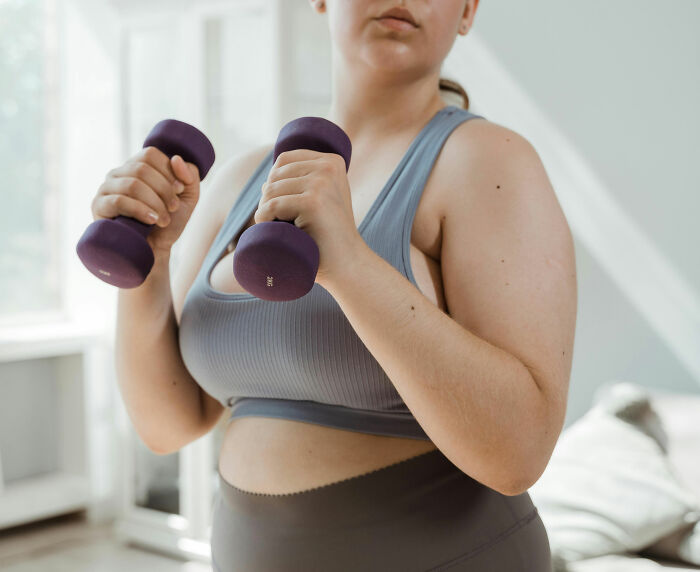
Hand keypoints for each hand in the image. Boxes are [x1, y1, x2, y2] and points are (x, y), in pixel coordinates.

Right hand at [91, 147, 200, 254]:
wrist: (154, 251)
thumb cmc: (169, 222)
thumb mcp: (188, 198)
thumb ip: (190, 176)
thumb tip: (176, 158)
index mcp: (137, 166)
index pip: (150, 154)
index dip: (168, 171)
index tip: (179, 189)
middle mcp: (119, 174)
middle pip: (142, 168)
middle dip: (164, 190)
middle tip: (174, 207)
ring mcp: (106, 188)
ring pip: (132, 184)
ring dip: (155, 203)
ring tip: (164, 220)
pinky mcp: (99, 206)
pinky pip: (118, 200)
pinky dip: (140, 210)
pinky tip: (152, 221)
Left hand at [254, 149, 365, 286]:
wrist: (347, 264)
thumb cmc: (329, 237)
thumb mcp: (325, 199)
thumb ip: (307, 182)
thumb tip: (267, 179)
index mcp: (332, 161)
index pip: (284, 159)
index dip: (274, 182)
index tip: (285, 206)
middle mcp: (329, 167)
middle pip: (275, 174)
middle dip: (268, 198)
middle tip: (281, 222)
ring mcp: (322, 183)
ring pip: (271, 189)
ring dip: (265, 210)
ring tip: (281, 228)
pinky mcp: (312, 203)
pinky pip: (272, 205)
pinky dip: (264, 219)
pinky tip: (272, 230)